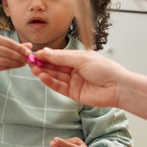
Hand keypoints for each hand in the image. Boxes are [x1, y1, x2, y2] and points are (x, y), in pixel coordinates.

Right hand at [0, 34, 32, 78]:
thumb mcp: (6, 45)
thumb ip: (18, 45)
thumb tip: (30, 46)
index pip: (10, 43)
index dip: (20, 48)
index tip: (29, 52)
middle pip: (8, 52)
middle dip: (20, 56)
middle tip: (28, 59)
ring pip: (6, 61)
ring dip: (17, 62)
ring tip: (24, 62)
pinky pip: (5, 67)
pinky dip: (14, 66)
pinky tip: (20, 65)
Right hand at [30, 48, 146, 120]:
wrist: (117, 87)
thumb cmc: (105, 69)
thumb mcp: (81, 59)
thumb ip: (61, 58)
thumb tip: (45, 52)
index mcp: (79, 58)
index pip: (58, 56)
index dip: (46, 55)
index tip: (34, 53)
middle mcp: (75, 70)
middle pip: (55, 66)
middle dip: (42, 63)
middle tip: (29, 61)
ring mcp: (74, 82)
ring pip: (55, 76)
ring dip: (44, 72)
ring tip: (33, 68)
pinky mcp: (74, 93)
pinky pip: (59, 87)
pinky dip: (50, 81)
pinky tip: (42, 76)